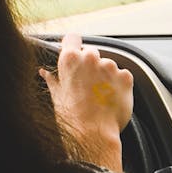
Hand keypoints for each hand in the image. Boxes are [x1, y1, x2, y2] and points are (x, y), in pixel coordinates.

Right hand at [39, 33, 133, 171]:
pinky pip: (122, 75)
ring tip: (99, 95)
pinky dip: (118, 83)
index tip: (74, 52)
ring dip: (105, 75)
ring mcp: (110, 66)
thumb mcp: (56, 96)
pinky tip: (110, 97)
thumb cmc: (72, 117)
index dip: (73, 45)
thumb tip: (45, 72)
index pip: (72, 38)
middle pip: (91, 53)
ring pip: (108, 65)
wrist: (93, 133)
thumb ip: (53, 79)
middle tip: (87, 84)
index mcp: (71, 59)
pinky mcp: (126, 76)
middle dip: (90, 64)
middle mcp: (91, 58)